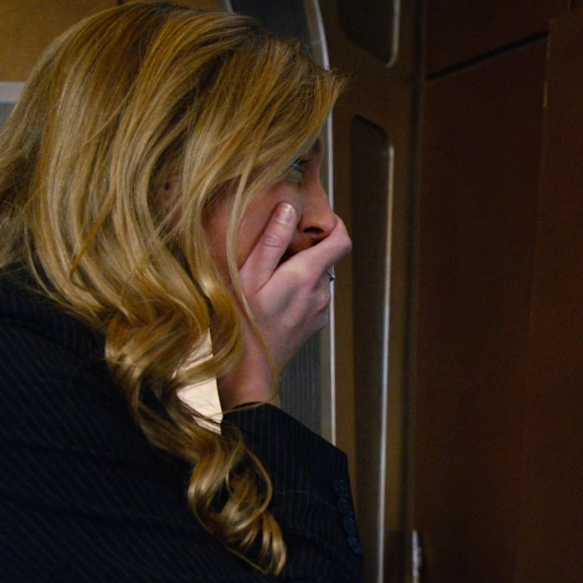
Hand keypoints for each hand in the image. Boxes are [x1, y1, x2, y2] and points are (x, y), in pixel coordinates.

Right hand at [217, 201, 350, 408]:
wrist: (248, 374)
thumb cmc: (241, 323)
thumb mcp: (247, 276)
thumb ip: (271, 241)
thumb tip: (289, 208)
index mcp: (307, 276)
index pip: (341, 241)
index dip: (334, 224)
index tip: (315, 218)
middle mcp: (320, 293)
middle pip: (325, 258)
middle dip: (306, 248)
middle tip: (275, 246)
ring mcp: (319, 311)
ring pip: (316, 278)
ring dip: (299, 270)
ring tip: (269, 274)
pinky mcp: (312, 325)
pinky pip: (310, 298)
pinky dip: (297, 290)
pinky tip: (272, 297)